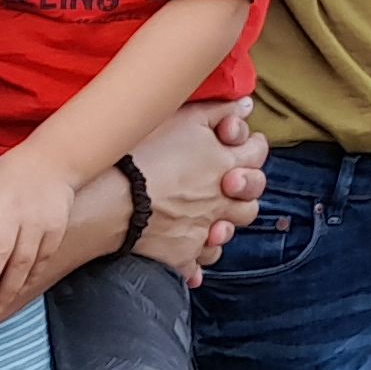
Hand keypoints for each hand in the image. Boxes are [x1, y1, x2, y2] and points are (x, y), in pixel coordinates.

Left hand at [0, 152, 82, 311]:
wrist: (53, 161)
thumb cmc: (6, 177)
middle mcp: (15, 208)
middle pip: (0, 249)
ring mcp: (38, 219)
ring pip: (23, 260)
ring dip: (8, 288)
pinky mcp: (56, 228)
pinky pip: (42, 260)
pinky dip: (29, 279)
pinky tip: (17, 293)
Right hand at [131, 101, 269, 281]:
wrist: (112, 200)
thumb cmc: (144, 153)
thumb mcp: (185, 118)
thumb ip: (221, 111)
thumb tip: (247, 106)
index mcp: (227, 166)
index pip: (258, 154)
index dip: (253, 146)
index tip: (239, 144)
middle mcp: (222, 201)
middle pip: (250, 200)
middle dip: (243, 192)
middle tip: (226, 183)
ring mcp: (203, 231)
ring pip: (227, 233)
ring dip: (222, 226)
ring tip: (207, 218)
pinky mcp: (182, 255)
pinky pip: (198, 263)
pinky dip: (195, 259)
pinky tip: (185, 252)